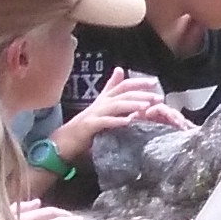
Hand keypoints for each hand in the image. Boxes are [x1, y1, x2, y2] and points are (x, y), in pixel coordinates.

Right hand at [60, 70, 186, 148]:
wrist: (63, 141)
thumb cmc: (85, 128)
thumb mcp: (101, 110)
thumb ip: (113, 98)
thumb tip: (121, 78)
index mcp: (104, 99)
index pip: (123, 86)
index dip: (138, 82)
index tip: (154, 82)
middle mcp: (100, 104)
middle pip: (122, 94)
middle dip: (141, 94)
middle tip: (157, 97)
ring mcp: (94, 114)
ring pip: (115, 106)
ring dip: (132, 105)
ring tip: (146, 107)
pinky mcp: (88, 126)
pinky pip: (104, 122)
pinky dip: (116, 121)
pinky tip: (128, 122)